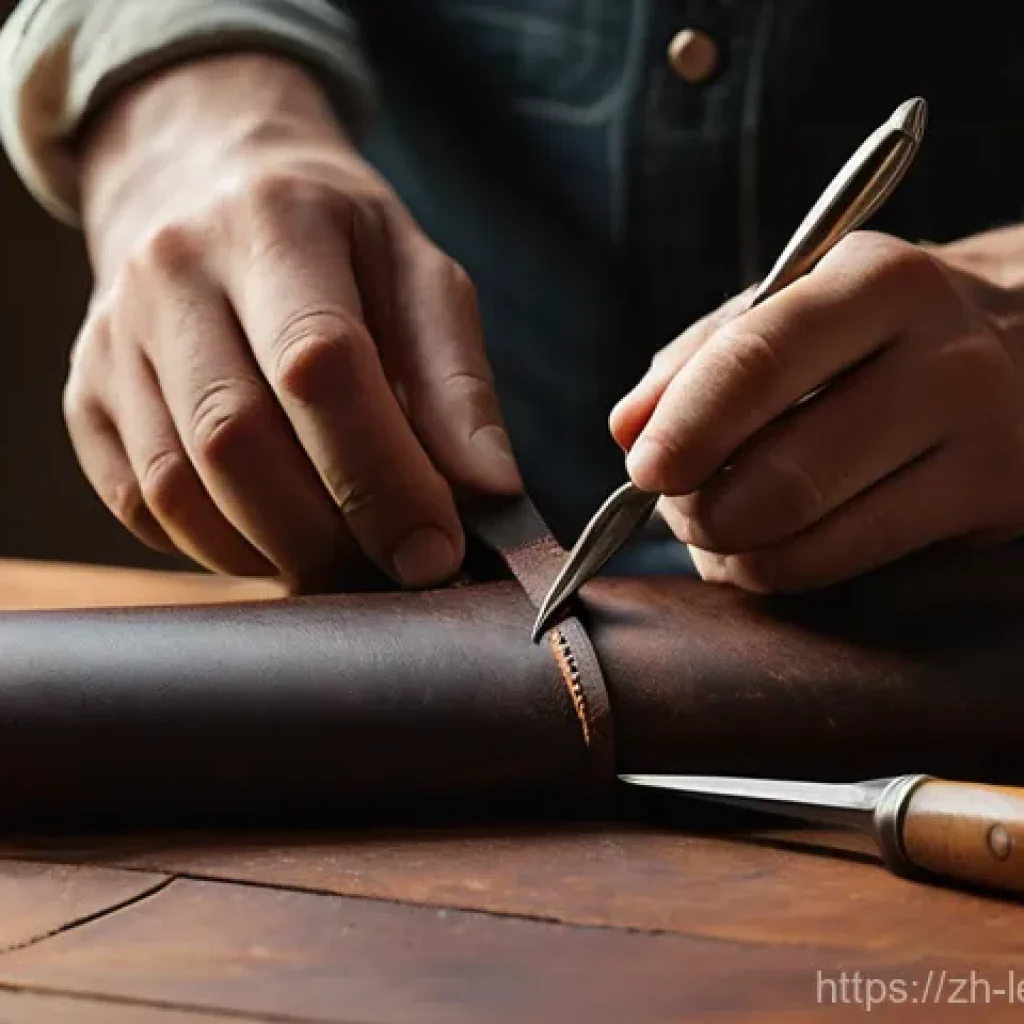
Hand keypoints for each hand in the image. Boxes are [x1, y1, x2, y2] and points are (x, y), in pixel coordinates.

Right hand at [67, 54, 520, 590]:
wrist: (206, 182)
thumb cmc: (337, 241)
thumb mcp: (417, 276)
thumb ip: (458, 384)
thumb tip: (493, 492)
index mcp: (276, 225)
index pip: (320, 366)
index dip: (382, 477)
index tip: (434, 551)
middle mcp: (174, 273)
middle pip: (236, 439)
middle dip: (327, 535)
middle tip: (391, 572)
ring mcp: (113, 337)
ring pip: (178, 486)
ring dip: (270, 553)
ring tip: (339, 563)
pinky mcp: (84, 393)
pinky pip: (139, 504)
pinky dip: (214, 547)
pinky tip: (270, 538)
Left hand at [610, 230, 1023, 591]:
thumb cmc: (877, 327)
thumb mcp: (797, 306)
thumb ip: (702, 358)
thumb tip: (629, 428)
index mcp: (877, 281)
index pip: (756, 362)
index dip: (686, 429)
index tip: (641, 469)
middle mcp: (944, 356)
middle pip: (784, 472)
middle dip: (701, 509)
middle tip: (677, 506)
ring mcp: (983, 436)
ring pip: (811, 532)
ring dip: (732, 549)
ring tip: (715, 527)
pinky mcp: (997, 502)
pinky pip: (849, 561)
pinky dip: (780, 569)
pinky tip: (766, 548)